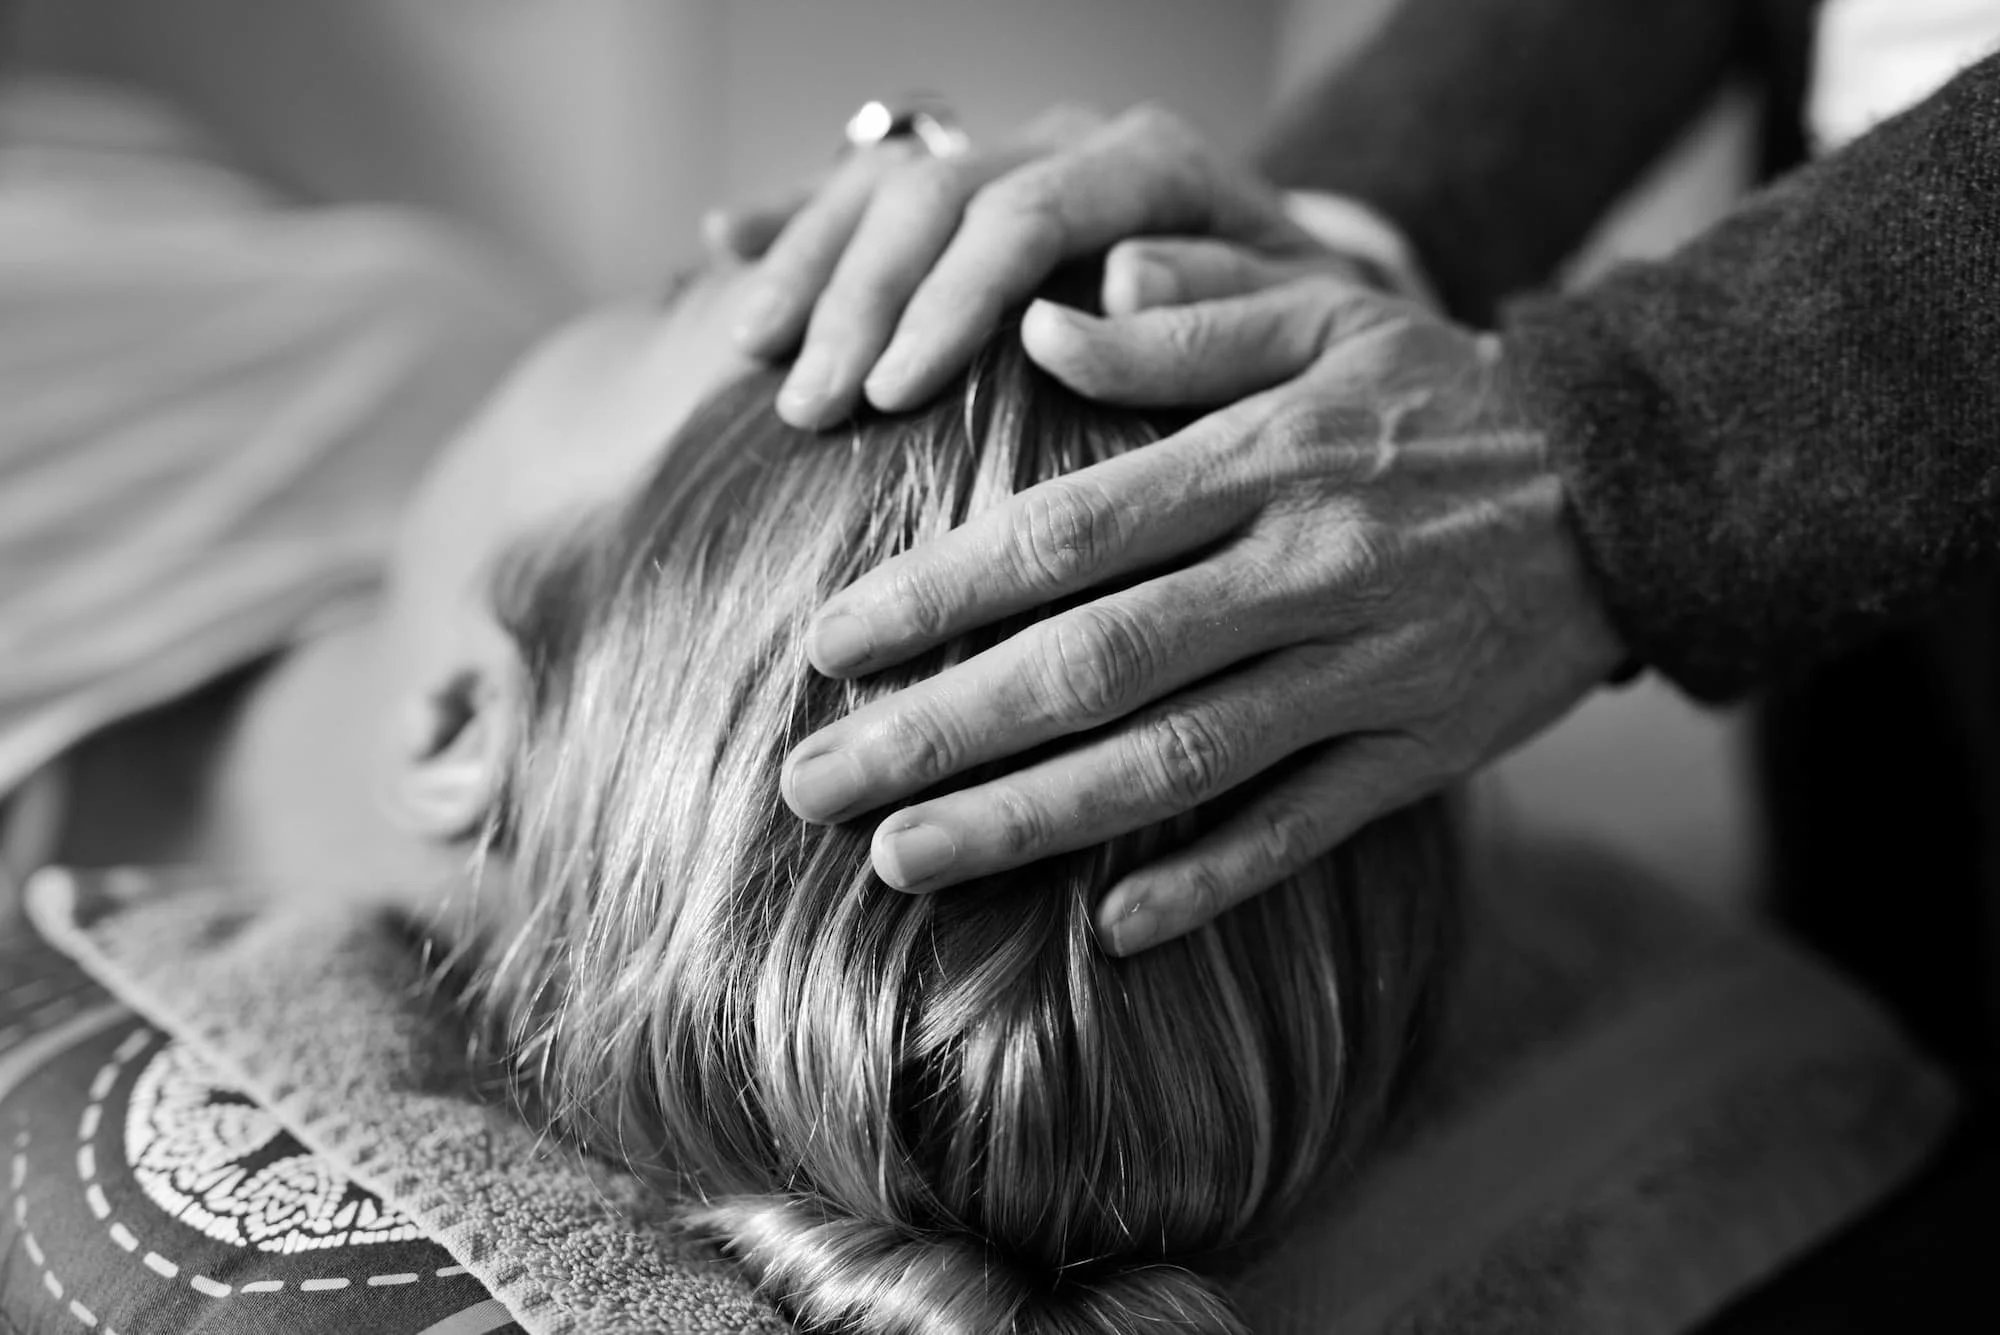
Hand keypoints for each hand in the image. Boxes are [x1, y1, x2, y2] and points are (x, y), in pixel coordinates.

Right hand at [708, 104, 1327, 427]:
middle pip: (937, 195)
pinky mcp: (968, 192)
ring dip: (813, 272)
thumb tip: (1123, 283)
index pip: (1030, 212)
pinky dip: (796, 222)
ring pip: (887, 186)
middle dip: (863, 301)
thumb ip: (1222, 303)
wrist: (1294, 305)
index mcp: (1152, 168)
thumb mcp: (1292, 325)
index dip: (951, 300)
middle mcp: (1070, 145)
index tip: (892, 392)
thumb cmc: (1297, 341)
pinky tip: (725, 246)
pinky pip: (862, 186)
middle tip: (813, 408)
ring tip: (757, 359)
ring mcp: (1010, 159)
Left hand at [778, 276, 1627, 953]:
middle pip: (1091, 667)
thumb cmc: (1443, 392)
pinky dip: (1209, 885)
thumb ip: (1185, 324)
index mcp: (1262, 461)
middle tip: (809, 788)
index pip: (1068, 536)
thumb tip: (1044, 326)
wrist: (1632, 484)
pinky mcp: (1418, 755)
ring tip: (901, 864)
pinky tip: (1110, 934)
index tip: (827, 647)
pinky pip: (1300, 833)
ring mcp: (1362, 676)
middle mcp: (1301, 573)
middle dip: (939, 732)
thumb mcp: (1327, 309)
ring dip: (1031, 822)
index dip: (938, 594)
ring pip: (1174, 766)